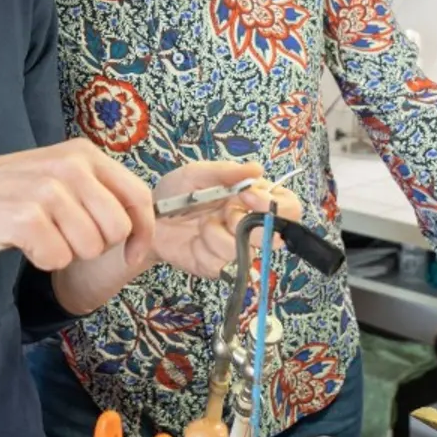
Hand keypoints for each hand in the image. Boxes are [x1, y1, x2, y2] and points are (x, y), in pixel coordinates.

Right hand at [0, 139, 154, 271]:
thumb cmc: (1, 192)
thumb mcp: (54, 175)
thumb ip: (93, 191)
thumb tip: (138, 226)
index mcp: (82, 154)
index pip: (138, 196)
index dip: (143, 232)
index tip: (132, 253)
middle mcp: (69, 166)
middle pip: (118, 228)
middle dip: (95, 245)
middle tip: (62, 236)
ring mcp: (47, 191)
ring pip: (89, 247)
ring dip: (65, 251)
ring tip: (39, 234)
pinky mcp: (25, 218)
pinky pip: (57, 258)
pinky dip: (41, 259)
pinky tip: (22, 242)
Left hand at [132, 161, 305, 278]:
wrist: (147, 220)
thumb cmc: (175, 193)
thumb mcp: (197, 174)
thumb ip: (226, 172)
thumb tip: (258, 169)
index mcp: (254, 199)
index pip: (289, 208)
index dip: (275, 205)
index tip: (247, 196)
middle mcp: (251, 225)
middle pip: (276, 237)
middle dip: (249, 224)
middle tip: (225, 212)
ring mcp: (236, 249)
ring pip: (245, 249)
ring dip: (219, 234)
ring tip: (201, 224)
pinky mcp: (218, 267)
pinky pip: (222, 263)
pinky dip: (205, 248)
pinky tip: (194, 240)